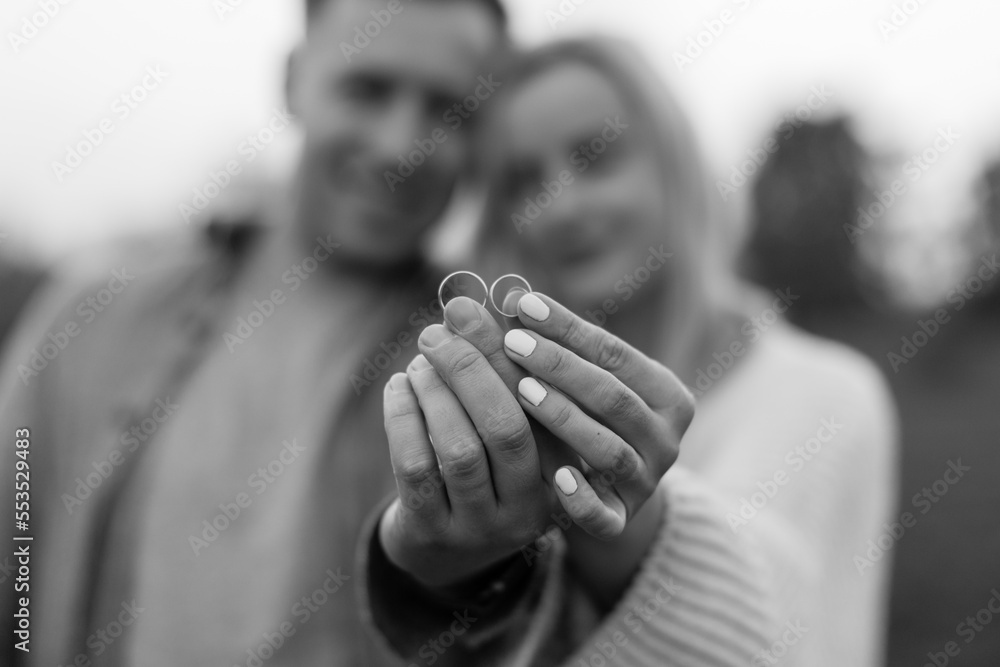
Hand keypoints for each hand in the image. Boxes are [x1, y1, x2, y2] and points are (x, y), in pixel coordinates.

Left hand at [379, 296, 561, 589]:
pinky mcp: (432, 533)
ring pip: (459, 449)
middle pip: (505, 428)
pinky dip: (402, 416)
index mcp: (562, 476)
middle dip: (470, 368)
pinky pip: (414, 467)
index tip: (489, 311)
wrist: (444, 548)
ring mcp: (480, 527)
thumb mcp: (508, 426)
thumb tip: (470, 298)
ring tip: (421, 359)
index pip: (546, 410)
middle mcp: (529, 509)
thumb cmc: (484, 467)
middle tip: (438, 329)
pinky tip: (398, 386)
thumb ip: (502, 368)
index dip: (516, 357)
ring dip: (434, 392)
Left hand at [502, 292, 694, 539]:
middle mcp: (666, 439)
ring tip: (521, 391)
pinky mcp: (622, 521)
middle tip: (511, 342)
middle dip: (560, 366)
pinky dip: (583, 498)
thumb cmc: (592, 418)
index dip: (569, 328)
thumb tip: (510, 295)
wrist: (609, 492)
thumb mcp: (586, 381)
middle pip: (613, 398)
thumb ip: (559, 344)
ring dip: (565, 418)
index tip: (522, 304)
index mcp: (667, 395)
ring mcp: (647, 482)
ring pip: (609, 450)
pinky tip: (556, 477)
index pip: (616, 355)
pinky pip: (606, 516)